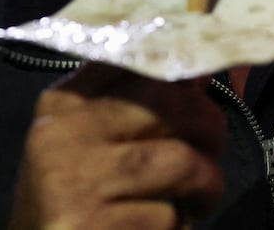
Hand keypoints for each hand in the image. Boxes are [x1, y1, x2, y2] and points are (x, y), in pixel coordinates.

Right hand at [9, 63, 226, 229]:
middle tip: (212, 151)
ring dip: (206, 181)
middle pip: (166, 102)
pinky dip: (181, 223)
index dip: (182, 70)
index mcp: (62, 102)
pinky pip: (167, 215)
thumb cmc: (72, 195)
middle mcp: (63, 133)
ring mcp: (74, 181)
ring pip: (179, 161)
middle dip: (207, 126)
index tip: (201, 86)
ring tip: (202, 197)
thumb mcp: (90, 140)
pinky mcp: (89, 226)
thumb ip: (137, 105)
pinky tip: (167, 227)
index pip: (135, 60)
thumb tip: (197, 77)